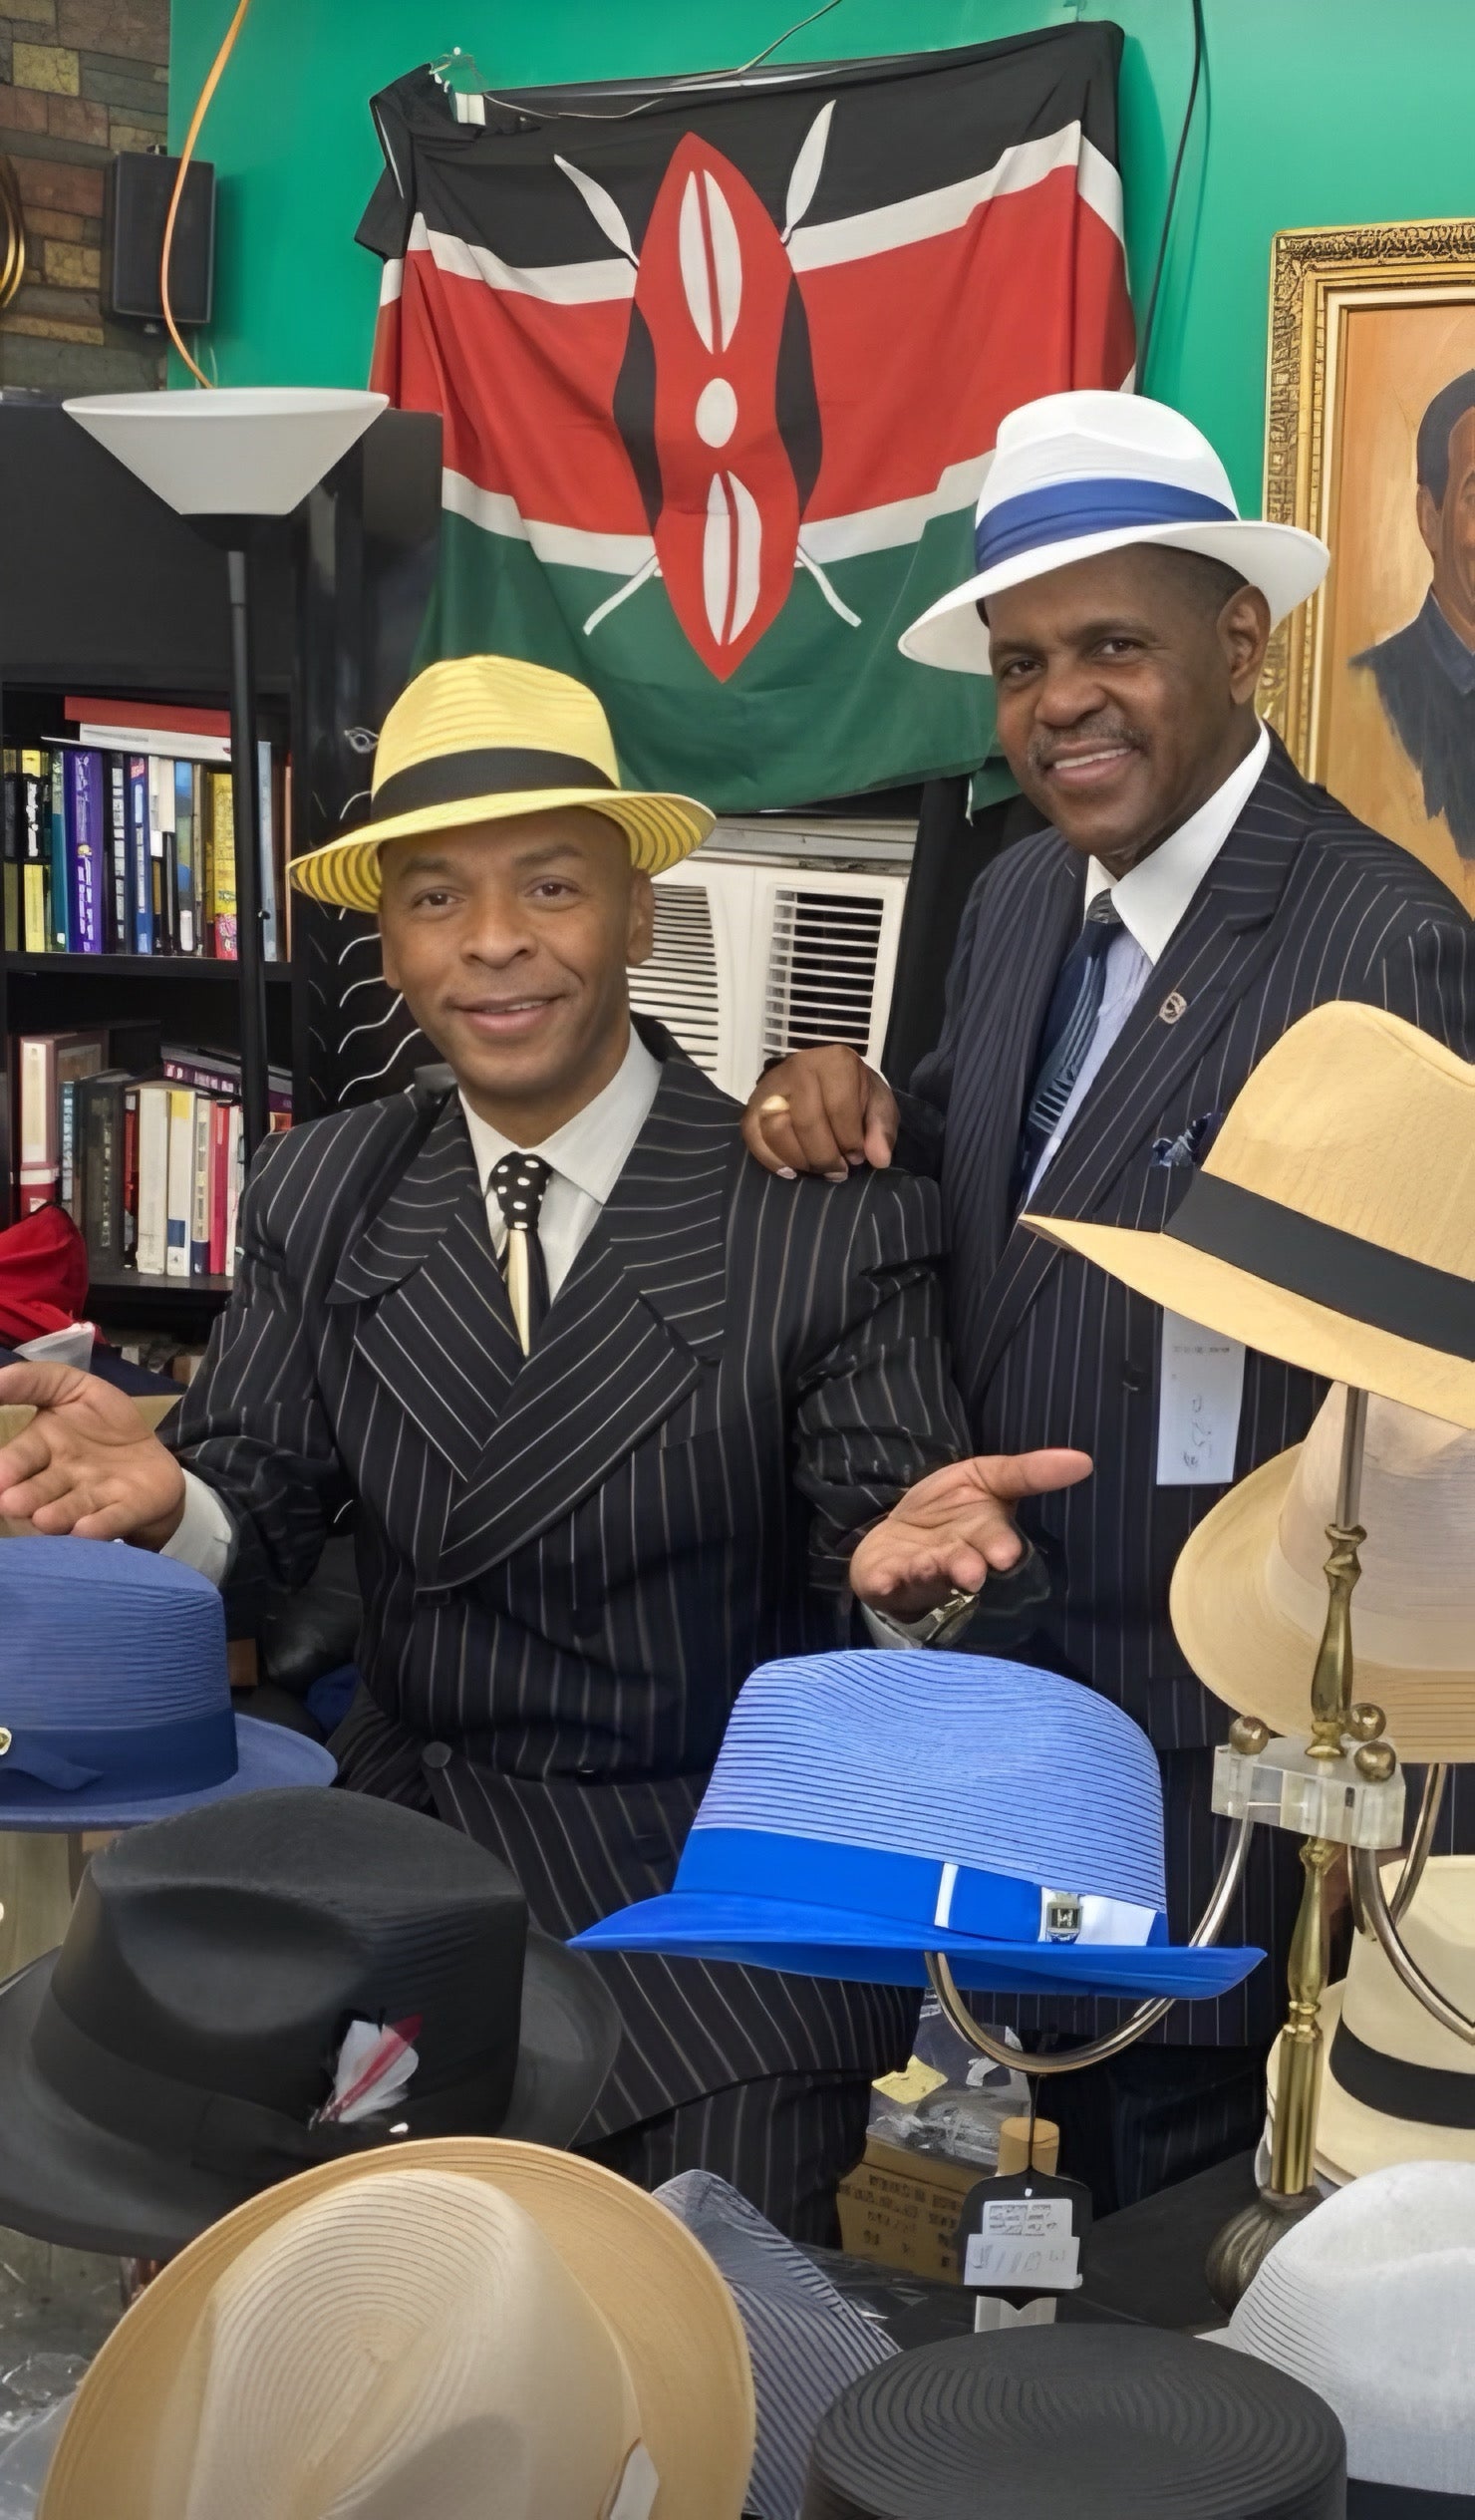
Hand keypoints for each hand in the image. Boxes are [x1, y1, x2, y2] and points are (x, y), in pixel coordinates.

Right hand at [0, 1361, 185, 1545]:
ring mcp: (94, 1497)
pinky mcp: (127, 1509)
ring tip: (44, 1520)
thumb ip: (33, 1381)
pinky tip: (86, 1530)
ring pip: (71, 1509)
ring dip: (58, 1515)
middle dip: (26, 1496)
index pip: (19, 1459)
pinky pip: (113, 1518)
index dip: (7, 1467)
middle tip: (11, 1502)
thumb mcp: (71, 1388)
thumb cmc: (103, 1422)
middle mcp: (62, 1480)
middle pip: (40, 1490)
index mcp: (42, 1448)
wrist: (149, 1455)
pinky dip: (101, 1525)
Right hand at [741, 1046, 898, 1179]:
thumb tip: (879, 1158)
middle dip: (825, 1156)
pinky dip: (770, 1160)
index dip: (850, 1141)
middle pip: (806, 1123)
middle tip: (838, 1170)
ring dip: (799, 1160)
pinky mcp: (752, 1105)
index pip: (839, 1108)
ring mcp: (772, 1085)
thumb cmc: (857, 1096)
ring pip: (776, 1130)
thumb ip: (882, 1130)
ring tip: (817, 1170)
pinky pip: (753, 1136)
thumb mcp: (880, 1107)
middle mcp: (799, 1067)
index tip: (858, 1156)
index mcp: (836, 1062)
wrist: (828, 1081)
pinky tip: (790, 1171)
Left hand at [849, 1448, 1091, 1623]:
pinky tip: (883, 1579)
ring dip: (931, 1571)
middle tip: (974, 1572)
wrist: (898, 1533)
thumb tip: (1085, 1461)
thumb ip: (1029, 1472)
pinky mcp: (888, 1578)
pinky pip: (887, 1581)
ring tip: (928, 1565)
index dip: (1000, 1547)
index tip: (1006, 1555)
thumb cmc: (949, 1508)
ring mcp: (922, 1573)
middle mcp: (957, 1561)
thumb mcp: (986, 1477)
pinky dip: (886, 1581)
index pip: (997, 1543)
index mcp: (986, 1538)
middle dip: (968, 1566)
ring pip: (930, 1574)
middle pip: (965, 1565)